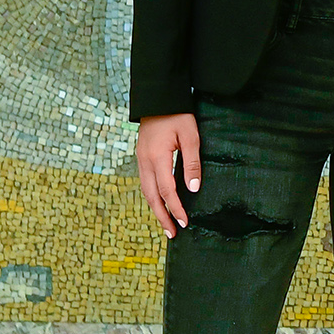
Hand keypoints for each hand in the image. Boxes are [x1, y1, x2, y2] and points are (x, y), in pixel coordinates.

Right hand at [135, 114, 200, 235]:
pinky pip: (145, 182)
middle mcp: (144, 161)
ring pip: (146, 191)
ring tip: (166, 224)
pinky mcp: (142, 157)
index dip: (175, 208)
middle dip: (161, 216)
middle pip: (151, 196)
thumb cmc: (178, 115)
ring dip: (156, 209)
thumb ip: (192, 163)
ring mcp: (140, 160)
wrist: (158, 99)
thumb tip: (193, 189)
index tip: (184, 222)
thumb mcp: (190, 136)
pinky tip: (160, 204)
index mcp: (156, 157)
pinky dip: (153, 197)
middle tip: (172, 233)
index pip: (166, 190)